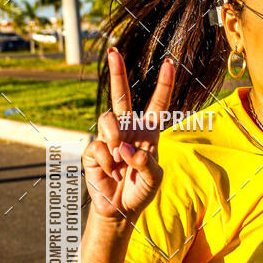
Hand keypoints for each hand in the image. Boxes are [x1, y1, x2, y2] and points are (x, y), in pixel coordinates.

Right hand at [82, 48, 173, 220]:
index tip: (170, 62)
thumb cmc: (142, 191)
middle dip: (117, 72)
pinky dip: (107, 163)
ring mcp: (108, 139)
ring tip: (119, 160)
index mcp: (148, 133)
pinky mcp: (93, 152)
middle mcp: (127, 130)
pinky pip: (98, 147)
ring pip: (107, 119)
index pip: (157, 105)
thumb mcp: (155, 179)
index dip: (164, 84)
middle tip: (113, 51)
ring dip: (114, 139)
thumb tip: (124, 148)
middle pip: (121, 95)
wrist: (121, 211)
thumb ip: (146, 163)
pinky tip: (111, 174)